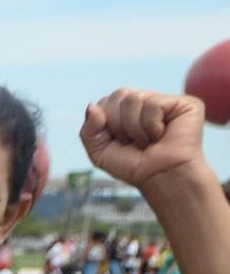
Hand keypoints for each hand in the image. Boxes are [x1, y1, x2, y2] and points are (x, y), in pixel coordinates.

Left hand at [81, 89, 210, 192]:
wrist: (160, 178)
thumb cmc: (133, 166)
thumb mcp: (100, 153)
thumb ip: (88, 130)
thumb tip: (91, 106)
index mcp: (126, 110)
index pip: (105, 102)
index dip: (105, 124)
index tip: (119, 142)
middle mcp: (146, 101)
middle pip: (118, 95)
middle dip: (119, 125)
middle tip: (135, 142)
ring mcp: (165, 101)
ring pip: (134, 99)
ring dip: (135, 128)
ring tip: (148, 141)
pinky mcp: (185, 103)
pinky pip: (153, 104)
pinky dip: (151, 126)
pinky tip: (162, 135)